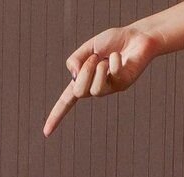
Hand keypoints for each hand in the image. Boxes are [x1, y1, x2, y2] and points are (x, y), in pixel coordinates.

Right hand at [43, 25, 161, 135]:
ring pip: (95, 90)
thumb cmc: (113, 42)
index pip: (66, 101)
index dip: (56, 116)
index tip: (46, 133)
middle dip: (83, 72)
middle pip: (79, 92)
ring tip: (105, 58)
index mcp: (84, 80)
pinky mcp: (123, 85)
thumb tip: (74, 77)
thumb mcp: (88, 47)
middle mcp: (96, 88)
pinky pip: (112, 75)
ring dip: (97, 68)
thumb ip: (76, 59)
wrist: (138, 37)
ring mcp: (110, 88)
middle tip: (94, 58)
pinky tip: (119, 56)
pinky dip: (113, 60)